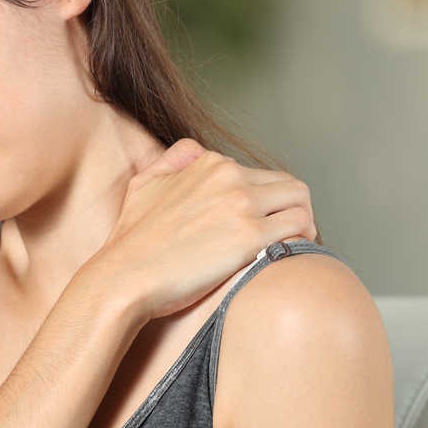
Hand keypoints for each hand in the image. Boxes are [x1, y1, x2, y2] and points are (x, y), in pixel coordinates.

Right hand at [86, 139, 316, 320]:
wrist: (124, 277)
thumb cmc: (131, 240)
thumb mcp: (144, 186)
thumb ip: (172, 160)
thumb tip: (195, 150)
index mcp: (207, 163)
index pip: (257, 173)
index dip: (264, 200)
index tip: (260, 222)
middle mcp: (227, 176)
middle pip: (286, 183)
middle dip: (289, 208)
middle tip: (285, 235)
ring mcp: (241, 204)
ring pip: (300, 199)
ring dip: (303, 220)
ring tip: (294, 244)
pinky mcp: (250, 236)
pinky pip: (299, 226)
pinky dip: (302, 238)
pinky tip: (290, 255)